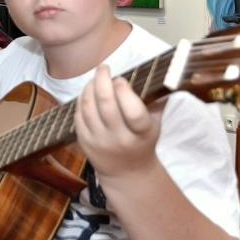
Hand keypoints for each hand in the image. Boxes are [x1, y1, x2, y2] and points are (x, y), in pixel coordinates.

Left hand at [74, 65, 160, 183]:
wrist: (127, 172)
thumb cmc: (142, 141)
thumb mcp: (155, 124)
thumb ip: (156, 100)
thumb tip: (161, 74)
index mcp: (141, 133)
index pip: (132, 110)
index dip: (124, 90)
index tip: (121, 79)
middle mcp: (119, 138)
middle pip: (106, 104)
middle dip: (102, 80)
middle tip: (104, 68)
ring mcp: (100, 141)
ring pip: (89, 108)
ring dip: (89, 87)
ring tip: (95, 79)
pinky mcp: (85, 143)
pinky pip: (78, 116)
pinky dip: (81, 101)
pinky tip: (87, 93)